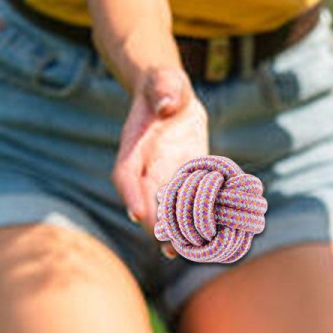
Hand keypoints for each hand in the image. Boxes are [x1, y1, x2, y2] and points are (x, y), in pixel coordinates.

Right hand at [112, 67, 209, 257]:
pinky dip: (195, 219)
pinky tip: (205, 240)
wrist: (170, 94)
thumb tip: (166, 104)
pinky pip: (189, 202)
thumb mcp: (164, 81)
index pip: (126, 174)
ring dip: (173, 229)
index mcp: (134, 145)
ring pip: (166, 207)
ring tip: (181, 252)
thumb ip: (163, 89)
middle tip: (166, 242)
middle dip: (155, 222)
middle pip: (146, 199)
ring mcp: (165, 174)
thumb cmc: (164, 86)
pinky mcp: (186, 177)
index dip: (131, 194)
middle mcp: (146, 166)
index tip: (137, 213)